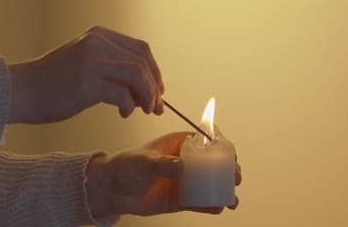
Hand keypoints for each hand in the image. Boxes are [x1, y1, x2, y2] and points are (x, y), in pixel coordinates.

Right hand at [7, 26, 164, 123]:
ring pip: (137, 75)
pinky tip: (124, 113)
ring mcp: (91, 61)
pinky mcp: (86, 83)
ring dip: (148, 96)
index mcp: (100, 35)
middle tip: (157, 107)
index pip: (142, 49)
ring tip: (145, 110)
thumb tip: (150, 89)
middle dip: (155, 88)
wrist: (23, 91)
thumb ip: (117, 70)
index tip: (159, 90)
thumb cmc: (58, 82)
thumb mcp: (89, 63)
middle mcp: (97, 43)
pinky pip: (122, 94)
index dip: (155, 71)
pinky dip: (130, 106)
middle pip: (143, 63)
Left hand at [85, 132, 241, 216]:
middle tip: (236, 176)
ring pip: (210, 183)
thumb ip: (161, 163)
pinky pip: (199, 201)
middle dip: (228, 169)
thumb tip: (180, 167)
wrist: (111, 191)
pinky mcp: (180, 198)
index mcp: (179, 144)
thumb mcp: (143, 161)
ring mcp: (184, 180)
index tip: (231, 154)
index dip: (221, 145)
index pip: (205, 140)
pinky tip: (221, 207)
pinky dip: (211, 205)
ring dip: (224, 188)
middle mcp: (185, 161)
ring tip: (232, 197)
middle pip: (213, 163)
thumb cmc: (126, 167)